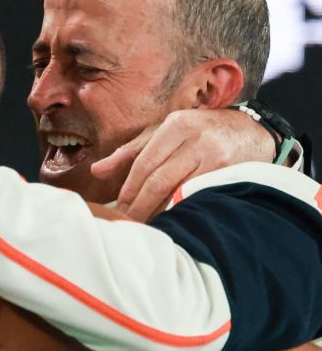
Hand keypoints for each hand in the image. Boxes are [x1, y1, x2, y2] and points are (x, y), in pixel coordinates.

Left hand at [92, 107, 275, 220]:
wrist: (253, 131)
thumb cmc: (200, 132)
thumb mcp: (165, 132)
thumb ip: (131, 151)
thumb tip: (97, 171)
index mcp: (175, 125)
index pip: (144, 163)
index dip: (129, 189)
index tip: (118, 208)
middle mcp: (194, 138)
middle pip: (159, 178)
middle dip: (140, 204)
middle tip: (128, 223)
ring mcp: (215, 155)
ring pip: (179, 189)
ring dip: (160, 211)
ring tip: (146, 225)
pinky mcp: (231, 172)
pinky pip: (200, 195)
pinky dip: (183, 209)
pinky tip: (174, 221)